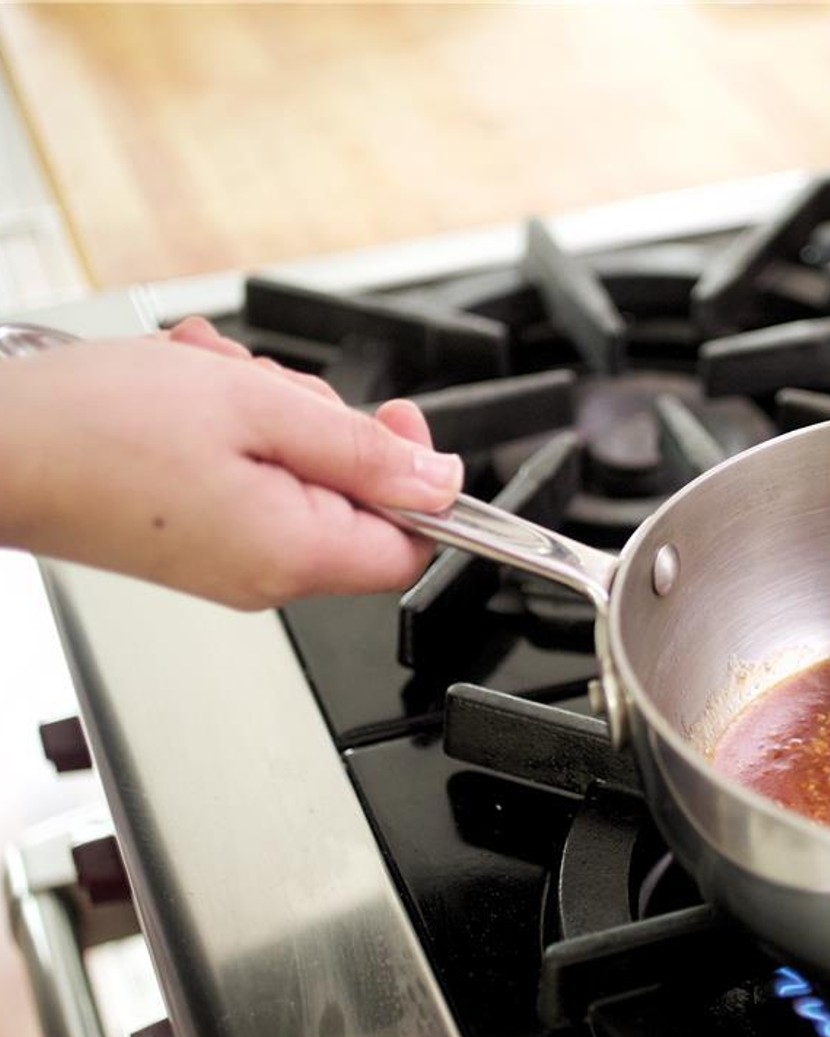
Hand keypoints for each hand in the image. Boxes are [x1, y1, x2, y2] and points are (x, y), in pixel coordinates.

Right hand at [0, 317, 463, 609]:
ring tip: (209, 380)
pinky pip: (250, 473)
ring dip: (267, 409)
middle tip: (266, 387)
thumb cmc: (97, 427)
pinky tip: (188, 393)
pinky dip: (231, 423)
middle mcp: (266, 573)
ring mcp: (229, 558)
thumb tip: (441, 482)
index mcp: (294, 554)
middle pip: (355, 498)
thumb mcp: (258, 409)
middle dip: (323, 423)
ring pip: (300, 471)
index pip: (413, 544)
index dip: (421, 481)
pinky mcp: (196, 537)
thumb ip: (363, 450)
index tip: (393, 421)